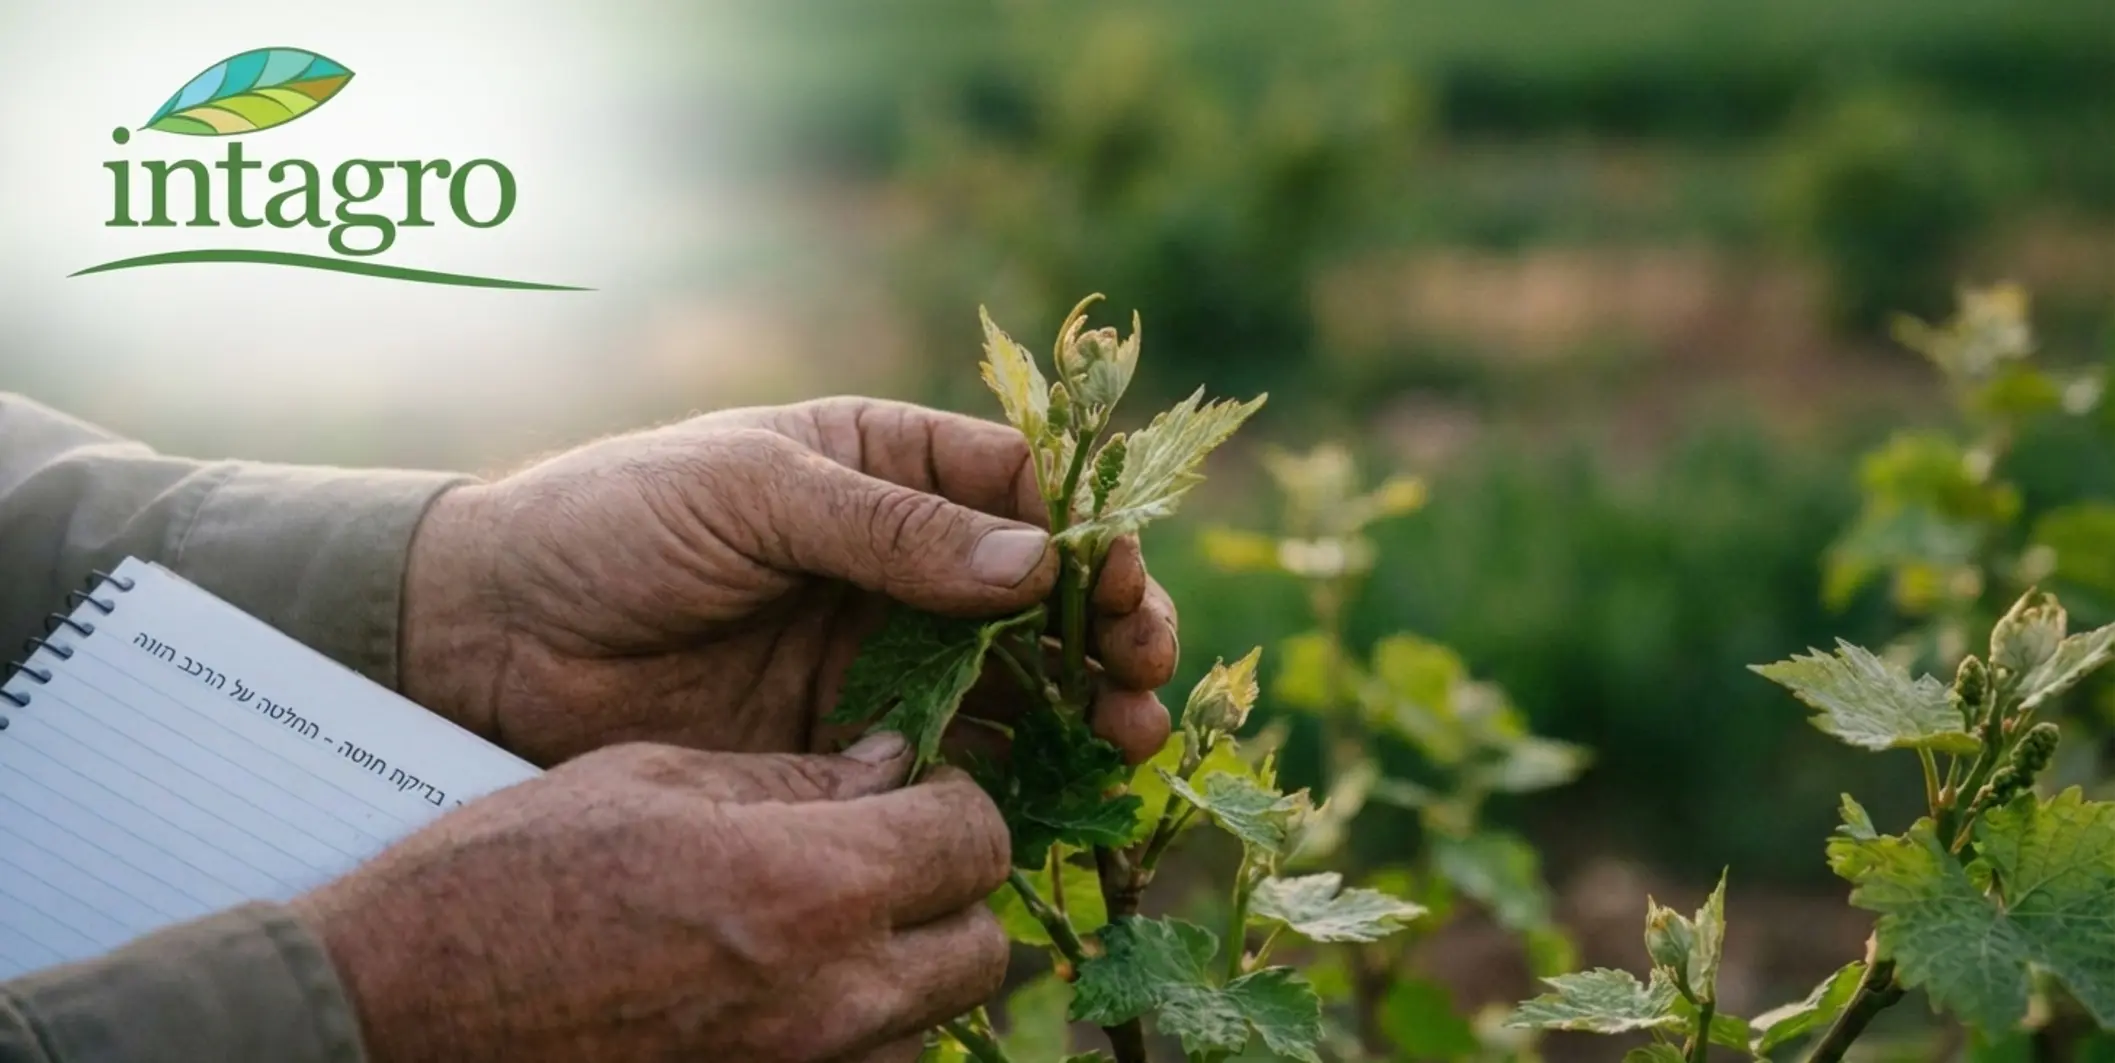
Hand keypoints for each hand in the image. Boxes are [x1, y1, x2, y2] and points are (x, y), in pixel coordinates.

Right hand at [291, 734, 1009, 1062]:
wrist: (390, 1011)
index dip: (953, 803)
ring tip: (818, 931)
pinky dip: (848, 1036)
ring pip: (928, 1025)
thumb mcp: (651, 779)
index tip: (912, 790)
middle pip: (980, 948)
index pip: (975, 841)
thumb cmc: (502, 879)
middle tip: (880, 858)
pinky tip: (777, 995)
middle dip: (947, 893)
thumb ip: (792, 778)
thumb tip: (889, 768)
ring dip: (901, 973)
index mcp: (808, 888)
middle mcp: (828, 1001)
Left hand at [400, 397, 1177, 765]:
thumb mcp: (752, 491)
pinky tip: (1055, 788)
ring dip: (1084, 702)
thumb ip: (889, 528)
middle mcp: (899, 558)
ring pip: (1014, 676)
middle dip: (1107, 624)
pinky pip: (952, 753)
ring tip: (1131, 736)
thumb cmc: (615, 521)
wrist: (492, 633)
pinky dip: (1011, 770)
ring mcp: (877, 650)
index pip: (1018, 484)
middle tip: (1143, 667)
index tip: (1118, 575)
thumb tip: (1033, 561)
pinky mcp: (846, 737)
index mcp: (880, 463)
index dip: (1084, 527)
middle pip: (1038, 589)